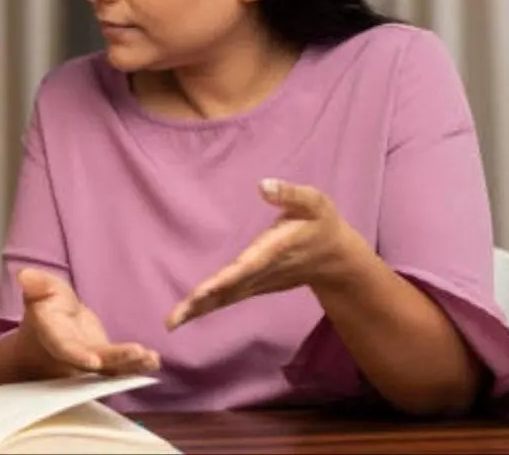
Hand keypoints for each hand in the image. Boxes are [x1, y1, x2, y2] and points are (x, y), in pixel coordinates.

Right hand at [16, 268, 159, 376]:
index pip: (63, 348)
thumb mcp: (39, 290)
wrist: (49, 331)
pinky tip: (154, 361)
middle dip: (115, 360)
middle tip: (137, 354)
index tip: (93, 361)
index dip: (77, 355)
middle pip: (93, 361)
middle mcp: (72, 353)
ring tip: (151, 359)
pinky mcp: (104, 360)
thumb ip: (36, 284)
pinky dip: (138, 365)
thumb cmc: (45, 307)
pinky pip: (120, 365)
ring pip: (110, 367)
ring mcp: (90, 359)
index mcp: (53, 335)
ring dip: (131, 365)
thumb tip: (25, 276)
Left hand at [165, 178, 367, 329]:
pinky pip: (228, 298)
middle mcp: (262, 272)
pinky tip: (188, 314)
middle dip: (202, 303)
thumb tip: (262, 185)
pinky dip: (208, 307)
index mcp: (272, 250)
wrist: (336, 258)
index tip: (202, 292)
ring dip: (199, 310)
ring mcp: (258, 283)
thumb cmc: (321, 223)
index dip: (223, 280)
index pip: (244, 267)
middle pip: (228, 291)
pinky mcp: (255, 286)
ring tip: (172, 322)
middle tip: (174, 320)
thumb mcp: (313, 202)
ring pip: (226, 299)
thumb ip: (290, 193)